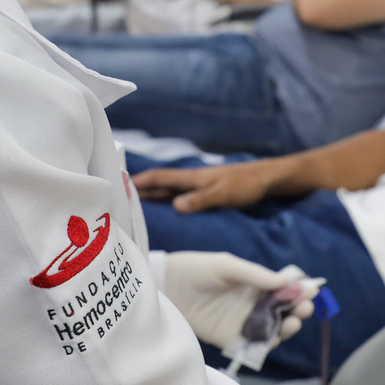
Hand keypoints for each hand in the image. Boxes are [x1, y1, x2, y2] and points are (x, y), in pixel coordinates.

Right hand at [132, 161, 280, 212]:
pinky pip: (180, 195)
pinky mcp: (206, 191)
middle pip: (160, 183)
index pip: (160, 177)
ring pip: (169, 189)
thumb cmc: (245, 185)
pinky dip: (167, 200)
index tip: (119, 183)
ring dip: (152, 195)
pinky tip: (165, 207)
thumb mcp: (223, 194)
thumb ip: (200, 200)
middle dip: (140, 189)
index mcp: (192, 178)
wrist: (266, 179)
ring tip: (135, 204)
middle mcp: (192, 180)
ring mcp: (198, 185)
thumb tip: (176, 206)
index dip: (140, 181)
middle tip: (119, 197)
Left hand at [162, 252, 318, 348]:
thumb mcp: (227, 266)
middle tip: (303, 309)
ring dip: (286, 328)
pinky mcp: (230, 338)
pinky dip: (266, 344)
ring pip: (272, 329)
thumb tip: (285, 282)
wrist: (167, 287)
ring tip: (292, 323)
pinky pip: (253, 345)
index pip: (284, 289)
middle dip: (297, 310)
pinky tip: (273, 338)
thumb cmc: (197, 269)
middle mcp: (252, 304)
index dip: (299, 291)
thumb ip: (255, 275)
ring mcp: (242, 322)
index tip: (311, 292)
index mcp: (255, 284)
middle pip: (283, 311)